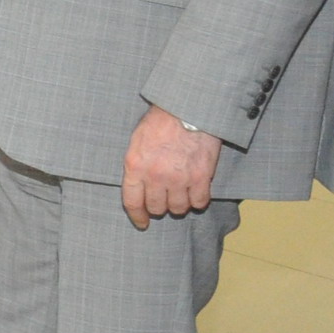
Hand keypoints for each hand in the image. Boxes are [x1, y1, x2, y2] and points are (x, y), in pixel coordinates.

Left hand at [121, 104, 220, 229]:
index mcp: (136, 166)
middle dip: (159, 207)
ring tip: (180, 194)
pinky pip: (199, 202)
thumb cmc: (160, 122)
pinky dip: (198, 201)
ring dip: (179, 204)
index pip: (132, 202)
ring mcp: (179, 178)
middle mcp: (156, 176)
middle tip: (164, 199)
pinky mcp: (201, 177)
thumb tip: (138, 186)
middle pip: (157, 208)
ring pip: (178, 208)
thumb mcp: (137, 141)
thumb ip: (136, 165)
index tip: (142, 223)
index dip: (137, 216)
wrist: (188, 109)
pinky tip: (196, 192)